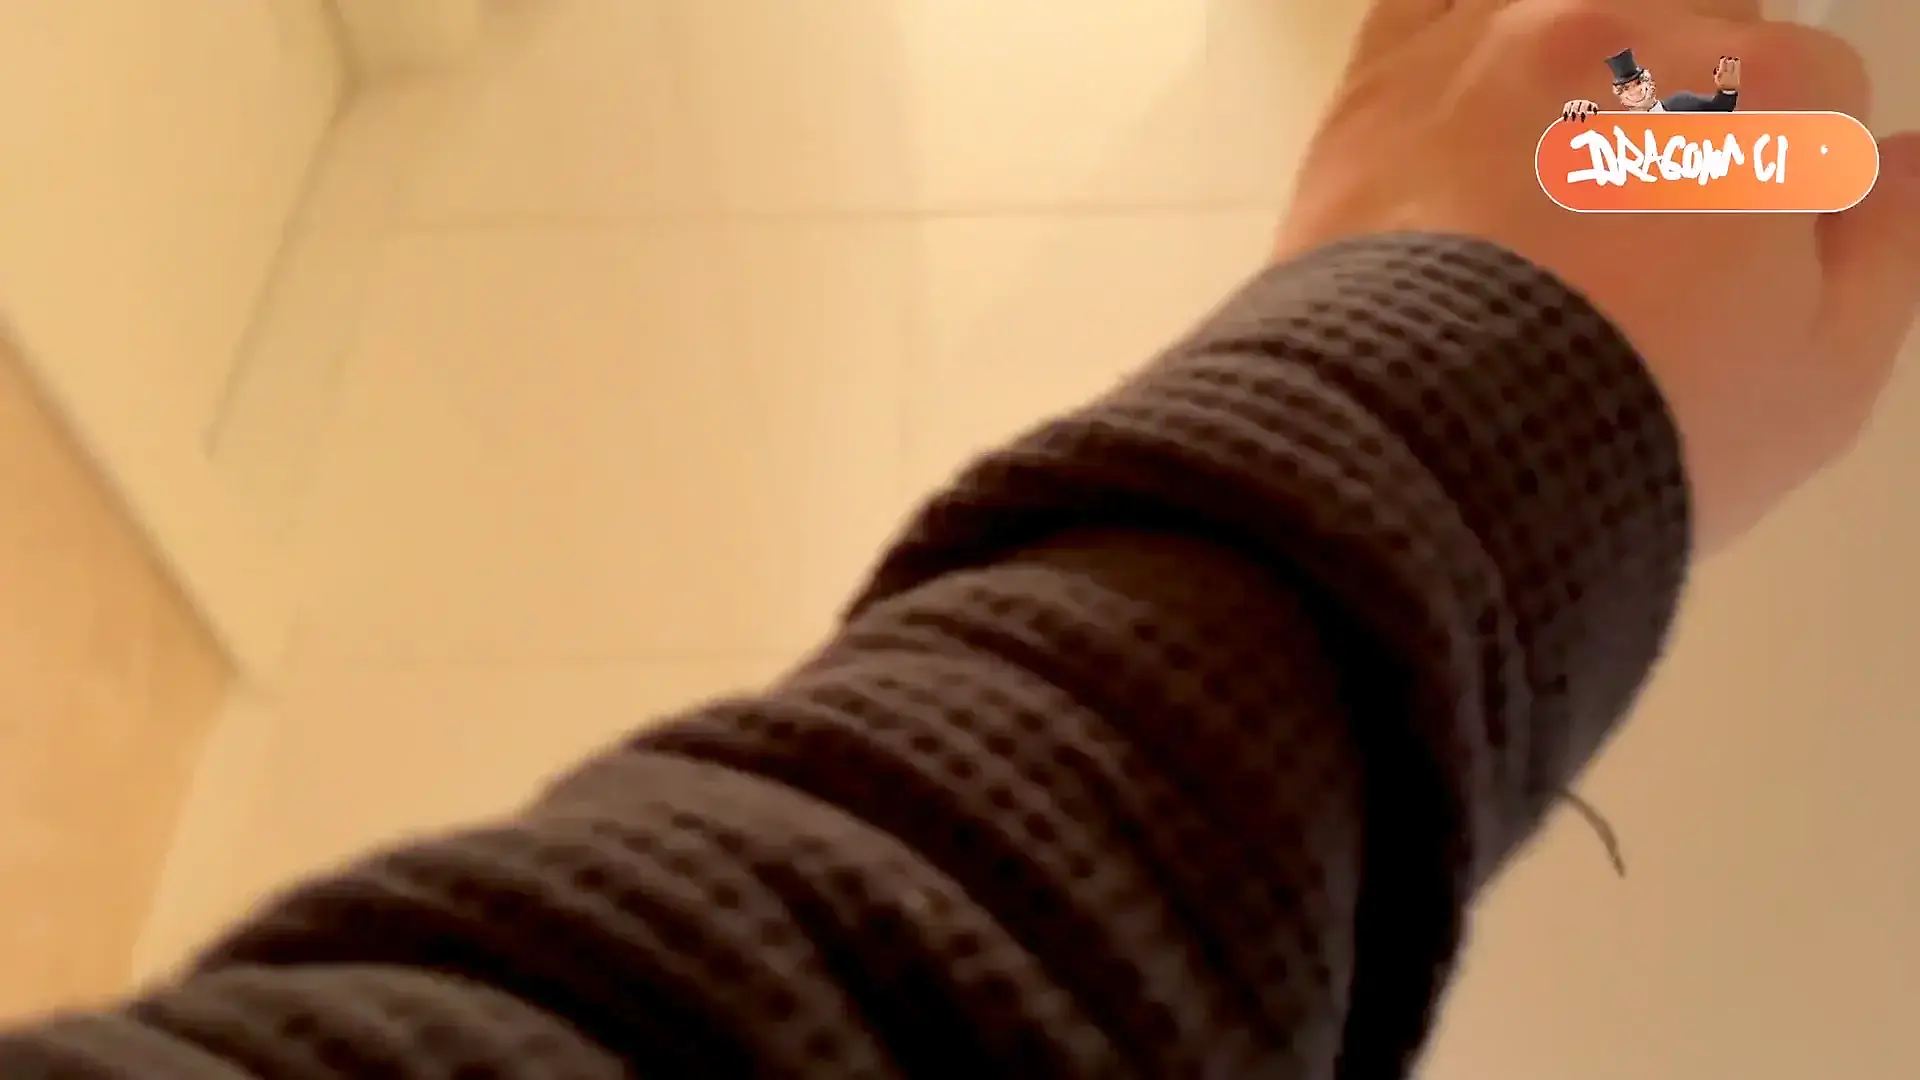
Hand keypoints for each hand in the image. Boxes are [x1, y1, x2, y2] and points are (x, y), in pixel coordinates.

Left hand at [1278, 0, 1919, 552]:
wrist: (1434, 453)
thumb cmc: (1633, 425)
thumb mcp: (1822, 375)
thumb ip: (1886, 247)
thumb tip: (1907, 164)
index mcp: (1763, 94)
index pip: (1817, 86)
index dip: (1787, 171)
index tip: (1741, 244)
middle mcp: (1630, 34)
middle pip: (1697, 27)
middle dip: (1689, 110)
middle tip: (1644, 222)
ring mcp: (1499, 40)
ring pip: (1575, 4)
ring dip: (1584, 65)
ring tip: (1555, 164)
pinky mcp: (1385, 72)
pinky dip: (1462, 33)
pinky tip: (1469, 100)